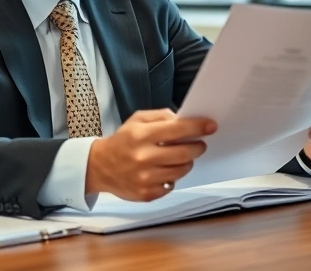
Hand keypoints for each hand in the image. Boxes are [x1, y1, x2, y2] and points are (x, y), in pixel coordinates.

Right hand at [86, 109, 215, 201]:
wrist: (99, 167)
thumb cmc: (122, 141)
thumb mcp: (137, 120)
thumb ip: (161, 116)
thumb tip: (184, 120)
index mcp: (141, 135)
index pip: (177, 130)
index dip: (197, 127)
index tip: (210, 126)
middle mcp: (143, 157)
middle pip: (185, 153)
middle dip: (197, 146)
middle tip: (198, 144)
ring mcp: (145, 178)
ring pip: (182, 170)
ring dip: (186, 162)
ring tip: (180, 157)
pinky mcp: (146, 194)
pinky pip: (171, 185)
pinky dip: (172, 177)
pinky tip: (164, 170)